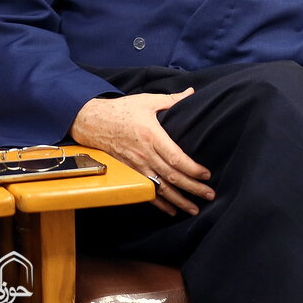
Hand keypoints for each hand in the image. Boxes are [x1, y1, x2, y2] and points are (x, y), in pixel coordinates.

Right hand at [70, 90, 212, 216]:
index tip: (206, 174)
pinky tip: (172, 210)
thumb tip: (192, 92)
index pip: (175, 157)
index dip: (191, 168)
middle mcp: (145, 155)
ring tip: (194, 209)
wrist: (93, 122)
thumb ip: (172, 100)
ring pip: (160, 188)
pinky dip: (159, 203)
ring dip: (178, 200)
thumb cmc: (122, 110)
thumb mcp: (148, 101)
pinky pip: (145, 191)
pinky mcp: (130, 172)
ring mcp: (136, 166)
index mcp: (152, 136)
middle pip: (171, 176)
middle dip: (192, 187)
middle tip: (210, 195)